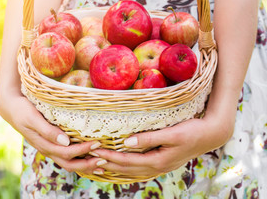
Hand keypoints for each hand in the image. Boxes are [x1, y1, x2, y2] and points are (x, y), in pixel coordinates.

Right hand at [0, 92, 103, 174]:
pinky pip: (66, 157)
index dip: (83, 151)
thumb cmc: (23, 110)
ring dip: (85, 165)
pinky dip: (79, 160)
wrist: (11, 108)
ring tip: (102, 164)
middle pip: (69, 164)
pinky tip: (90, 158)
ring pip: (68, 163)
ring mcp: (49, 148)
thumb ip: (47, 130)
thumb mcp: (33, 118)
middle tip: (105, 159)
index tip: (97, 143)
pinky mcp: (51, 144)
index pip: (66, 153)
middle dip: (88, 164)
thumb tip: (65, 141)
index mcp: (44, 144)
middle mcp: (47, 149)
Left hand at [91, 110, 234, 176]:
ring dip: (115, 167)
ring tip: (100, 165)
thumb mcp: (172, 134)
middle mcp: (157, 167)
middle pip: (127, 169)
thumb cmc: (192, 131)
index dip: (110, 156)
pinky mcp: (162, 162)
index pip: (127, 161)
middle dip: (108, 164)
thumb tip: (127, 143)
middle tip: (90, 159)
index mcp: (157, 161)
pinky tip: (121, 165)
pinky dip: (127, 167)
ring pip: (132, 170)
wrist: (211, 135)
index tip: (95, 150)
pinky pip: (139, 168)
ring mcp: (160, 166)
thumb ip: (149, 139)